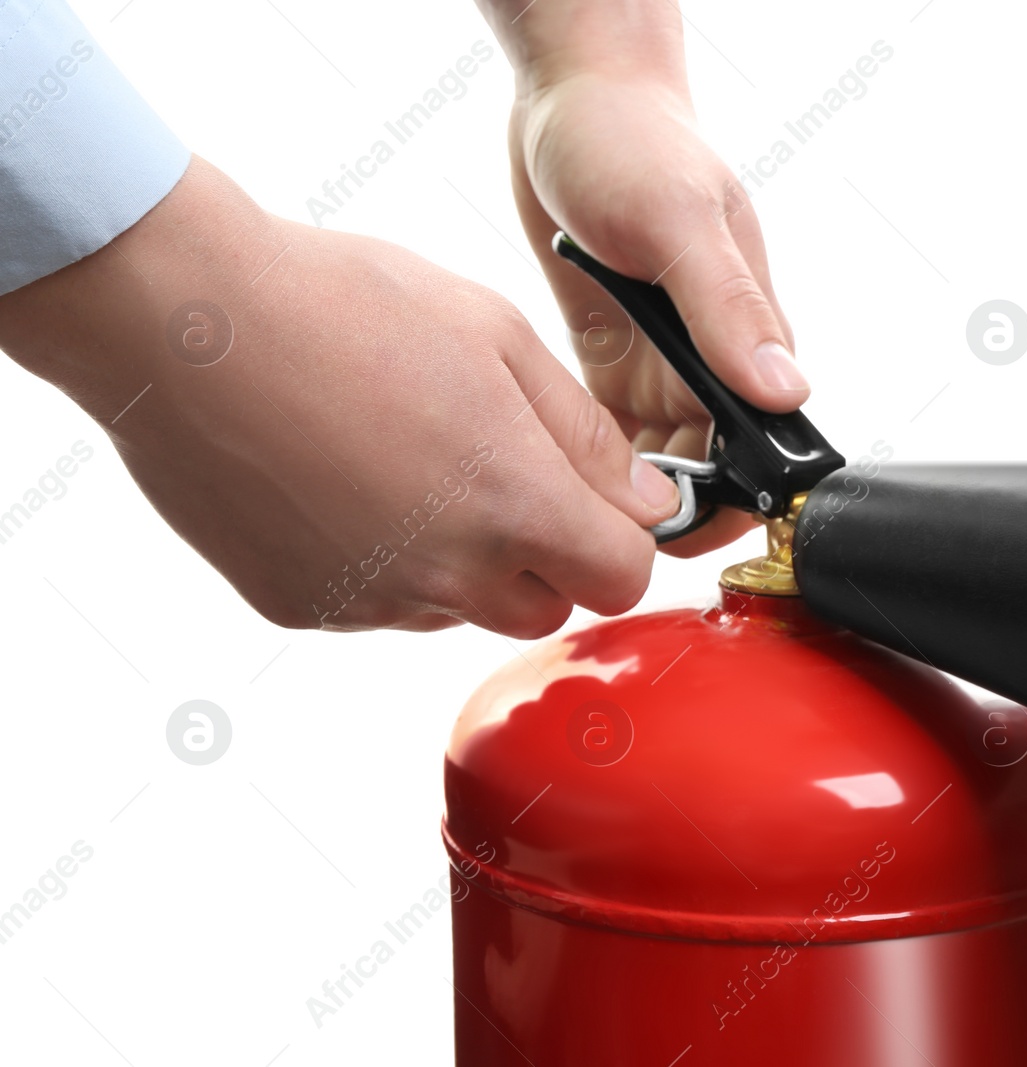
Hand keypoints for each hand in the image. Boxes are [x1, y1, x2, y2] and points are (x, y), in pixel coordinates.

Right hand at [0, 158, 680, 635]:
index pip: (622, 579)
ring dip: (463, 563)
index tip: (597, 503)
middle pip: (546, 608)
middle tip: (498, 471)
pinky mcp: (303, 607)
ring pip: (461, 611)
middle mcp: (448, 572)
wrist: (185, 318)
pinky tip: (346, 485)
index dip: (620, 541)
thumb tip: (649, 505)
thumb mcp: (498, 339)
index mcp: (514, 502)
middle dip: (546, 557)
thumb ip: (587, 436)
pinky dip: (384, 564)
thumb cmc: (346, 305)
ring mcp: (370, 598)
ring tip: (409, 462)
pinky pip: (380, 607)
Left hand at [477, 0, 809, 553]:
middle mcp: (715, 355)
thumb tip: (785, 391)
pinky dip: (593, 462)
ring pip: (662, 461)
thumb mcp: (681, 221)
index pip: (764, 444)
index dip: (735, 501)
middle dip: (672, 512)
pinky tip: (556, 475)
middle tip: (609, 539)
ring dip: (628, 493)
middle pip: (712, 467)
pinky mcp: (618, 354)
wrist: (573, 99)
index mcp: (751, 329)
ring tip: (574, 515)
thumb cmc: (637, 142)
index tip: (686, 536)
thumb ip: (729, 307)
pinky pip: (614, 434)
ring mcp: (666, 358)